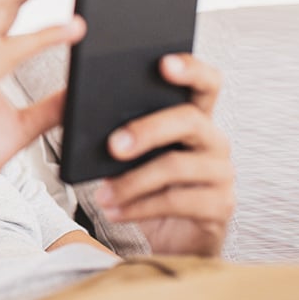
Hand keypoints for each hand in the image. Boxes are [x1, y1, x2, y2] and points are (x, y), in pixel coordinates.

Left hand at [93, 53, 233, 256]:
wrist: (172, 236)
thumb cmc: (149, 187)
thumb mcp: (133, 156)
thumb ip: (119, 132)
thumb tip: (77, 116)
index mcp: (195, 117)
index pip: (206, 82)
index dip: (190, 68)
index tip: (164, 62)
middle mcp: (214, 139)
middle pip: (188, 120)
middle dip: (147, 130)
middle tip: (113, 145)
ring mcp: (222, 173)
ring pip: (175, 166)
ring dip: (132, 181)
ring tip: (103, 193)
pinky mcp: (219, 206)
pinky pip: (176, 202)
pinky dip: (138, 207)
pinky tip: (114, 210)